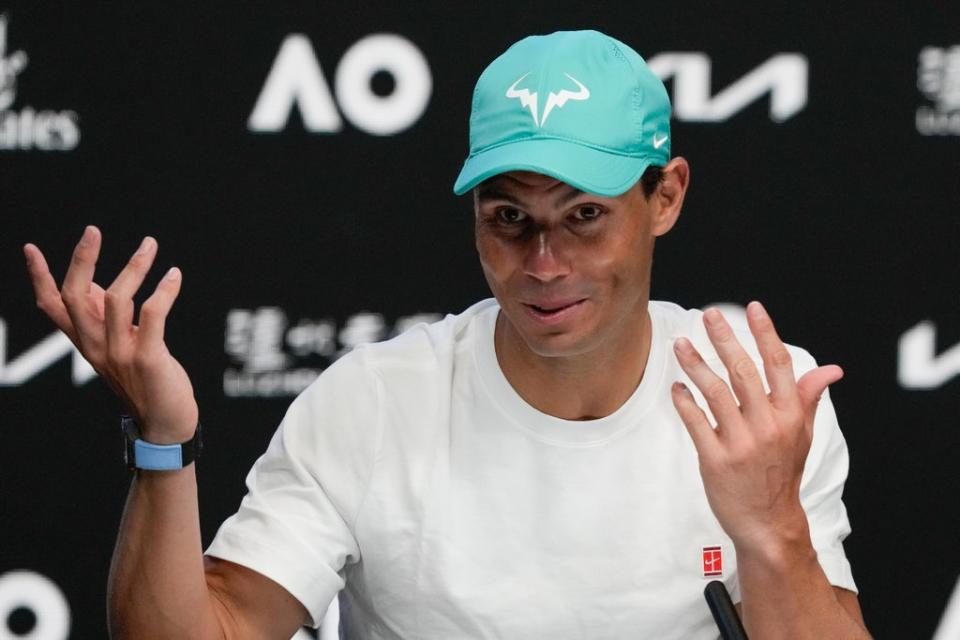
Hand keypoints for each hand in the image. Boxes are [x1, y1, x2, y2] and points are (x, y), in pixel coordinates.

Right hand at [24, 226, 197, 442]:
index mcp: (85, 343)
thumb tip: (93, 283)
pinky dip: (164, 290)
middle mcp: (96, 348)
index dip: (39, 278)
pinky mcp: (147, 358)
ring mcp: (120, 354)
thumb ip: (104, 319)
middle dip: (81, 260)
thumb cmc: (145, 381)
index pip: (52, 308)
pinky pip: (152, 314)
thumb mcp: (117, 348)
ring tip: (150, 245)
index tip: (30, 248)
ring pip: (116, 298)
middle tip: (93, 230)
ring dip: (134, 267)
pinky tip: (174, 275)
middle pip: (75, 296)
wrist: (166, 424)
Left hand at [670, 301, 842, 551]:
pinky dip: (685, 402)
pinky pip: (696, 423)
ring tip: (680, 344)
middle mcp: (768, 426)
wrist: (768, 522)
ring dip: (695, 365)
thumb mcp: (801, 435)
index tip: (753, 307)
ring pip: (715, 393)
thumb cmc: (782, 472)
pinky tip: (676, 387)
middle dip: (724, 339)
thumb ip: (807, 398)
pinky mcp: (716, 460)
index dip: (766, 333)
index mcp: (790, 416)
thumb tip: (831, 369)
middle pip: (743, 371)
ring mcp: (741, 443)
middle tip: (708, 314)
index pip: (779, 364)